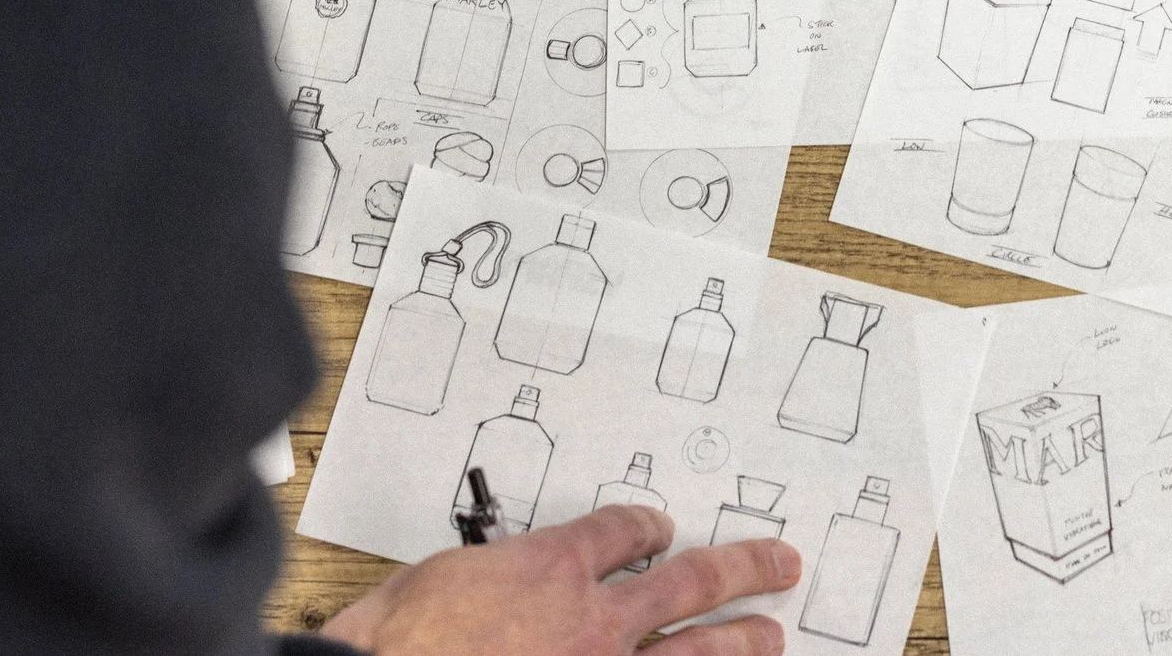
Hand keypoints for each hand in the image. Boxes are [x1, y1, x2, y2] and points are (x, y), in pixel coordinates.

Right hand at [322, 503, 798, 654]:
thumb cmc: (393, 642)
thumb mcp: (437, 579)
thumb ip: (487, 576)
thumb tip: (491, 583)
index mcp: (550, 567)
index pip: (621, 533)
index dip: (647, 527)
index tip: (662, 528)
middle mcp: (592, 619)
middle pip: (689, 583)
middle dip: (741, 571)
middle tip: (778, 564)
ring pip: (694, 650)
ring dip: (739, 642)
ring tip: (772, 636)